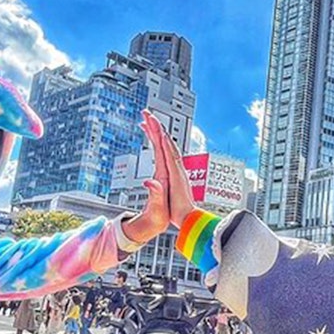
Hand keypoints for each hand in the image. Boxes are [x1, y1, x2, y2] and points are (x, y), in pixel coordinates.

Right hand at [140, 109, 196, 227]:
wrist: (187, 220)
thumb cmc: (176, 213)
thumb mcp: (163, 204)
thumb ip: (156, 193)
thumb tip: (149, 182)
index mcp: (173, 173)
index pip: (166, 149)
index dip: (159, 135)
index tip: (152, 122)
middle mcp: (176, 168)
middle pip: (166, 142)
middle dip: (156, 126)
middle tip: (146, 113)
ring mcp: (176, 169)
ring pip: (167, 145)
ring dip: (158, 131)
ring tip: (148, 122)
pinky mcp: (175, 172)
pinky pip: (167, 152)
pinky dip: (161, 142)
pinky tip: (156, 140)